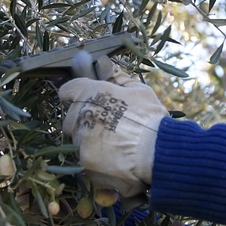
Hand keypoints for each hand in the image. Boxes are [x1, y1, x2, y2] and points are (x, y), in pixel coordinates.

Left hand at [58, 69, 167, 197]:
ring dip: (90, 142)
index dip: (78, 96)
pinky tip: (115, 159)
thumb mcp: (137, 90)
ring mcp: (80, 141)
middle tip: (109, 126)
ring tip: (116, 145)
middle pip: (71, 119)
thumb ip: (115, 77)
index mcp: (89, 93)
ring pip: (78, 141)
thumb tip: (102, 62)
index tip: (90, 102)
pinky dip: (97, 161)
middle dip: (84, 121)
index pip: (67, 91)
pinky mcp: (85, 163)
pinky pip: (86, 160)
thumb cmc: (149, 117)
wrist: (158, 152)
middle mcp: (79, 116)